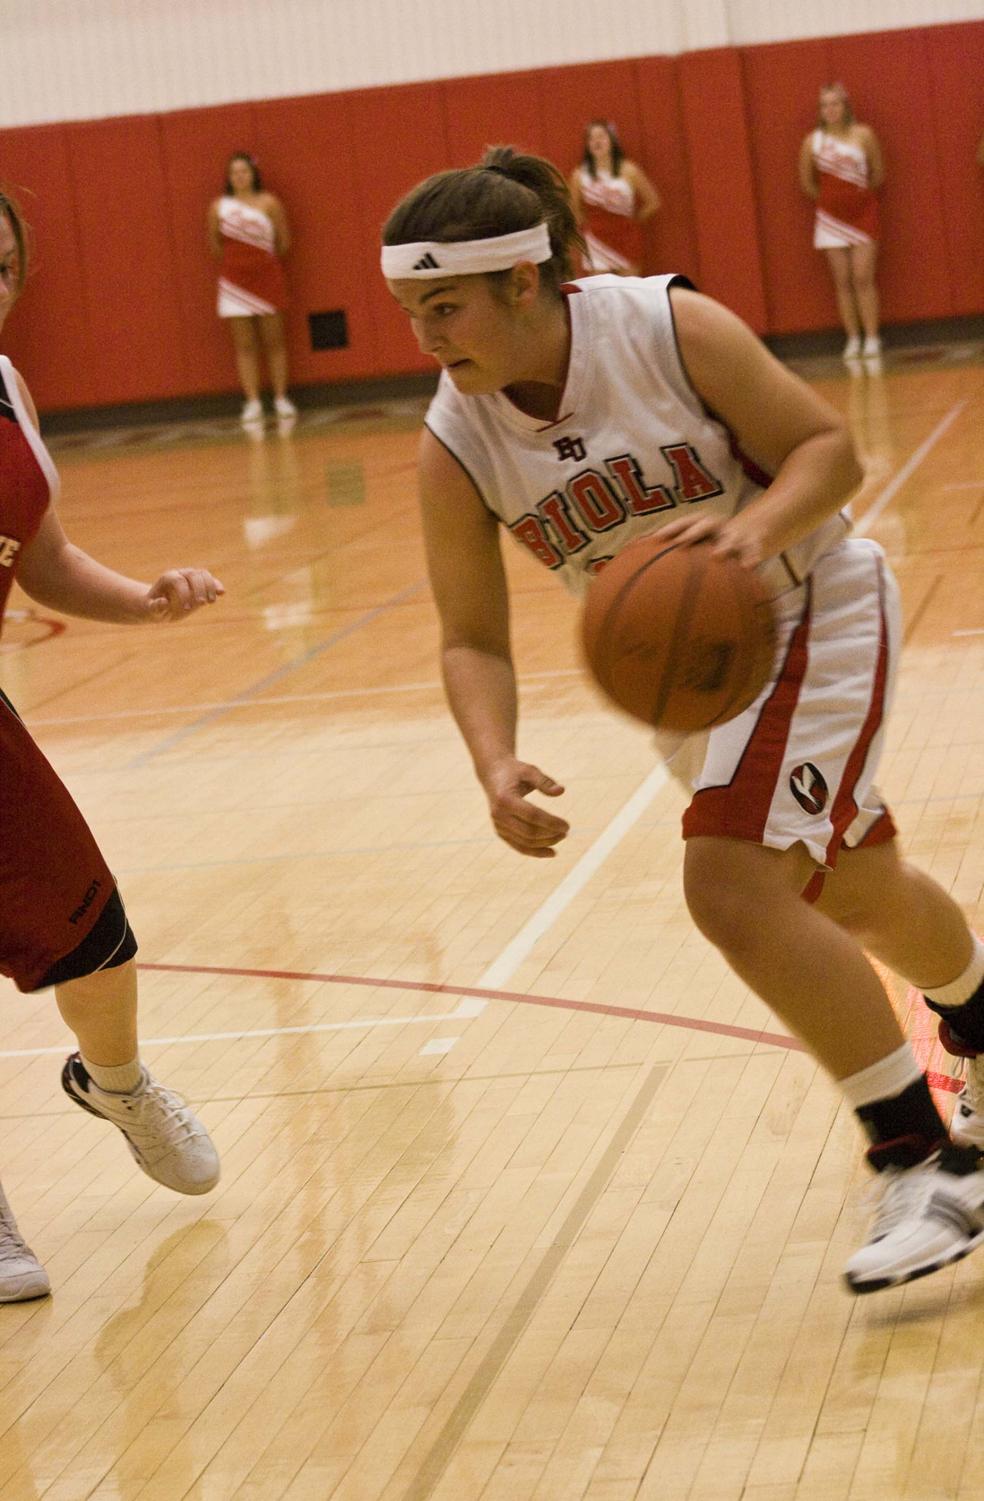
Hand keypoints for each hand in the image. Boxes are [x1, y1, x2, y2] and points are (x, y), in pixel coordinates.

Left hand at [144, 568, 224, 621]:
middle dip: (199, 589)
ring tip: (211, 601)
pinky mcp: (200, 583)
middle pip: (193, 574)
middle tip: (201, 604)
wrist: (161, 605)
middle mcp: (180, 574)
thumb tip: (164, 602)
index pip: (179, 581)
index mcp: (168, 578)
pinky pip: (210, 579)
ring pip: (204, 574)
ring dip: (210, 587)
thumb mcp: (152, 610)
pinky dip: (216, 585)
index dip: (184, 593)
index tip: (186, 609)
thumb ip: (156, 606)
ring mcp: (191, 577)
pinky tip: (222, 593)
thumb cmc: (155, 607)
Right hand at [484, 757, 568, 857]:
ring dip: (545, 843)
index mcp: (505, 799)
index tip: (567, 825)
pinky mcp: (500, 832)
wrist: (492, 775)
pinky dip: (535, 852)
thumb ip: (545, 781)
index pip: (532, 815)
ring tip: (561, 837)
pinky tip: (551, 852)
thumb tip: (561, 791)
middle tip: (566, 832)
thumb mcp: (530, 771)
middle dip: (550, 835)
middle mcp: (499, 815)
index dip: (551, 822)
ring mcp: (498, 825)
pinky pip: (518, 846)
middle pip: (528, 832)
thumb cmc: (515, 772)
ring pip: (524, 842)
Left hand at [651, 515, 766, 569]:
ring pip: (730, 536)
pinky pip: (753, 551)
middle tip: (681, 542)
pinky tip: (749, 569)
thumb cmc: (712, 543)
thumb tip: (635, 553)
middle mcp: (717, 525)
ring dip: (724, 544)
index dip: (670, 528)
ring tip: (718, 555)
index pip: (682, 522)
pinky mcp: (753, 544)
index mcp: (700, 523)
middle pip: (705, 524)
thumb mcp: (695, 541)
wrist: (751, 532)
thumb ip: (671, 549)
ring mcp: (736, 533)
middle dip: (693, 531)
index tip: (655, 539)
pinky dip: (752, 558)